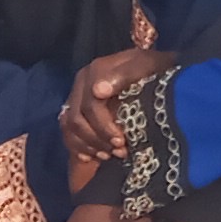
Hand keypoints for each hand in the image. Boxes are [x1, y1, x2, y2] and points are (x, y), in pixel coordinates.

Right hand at [63, 45, 174, 171]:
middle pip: (77, 119)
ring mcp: (76, 96)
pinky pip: (67, 132)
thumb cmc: (153, 70)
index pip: (90, 105)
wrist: (153, 70)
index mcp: (96, 70)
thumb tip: (98, 91)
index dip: (103, 126)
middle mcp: (82, 82)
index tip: (121, 141)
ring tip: (110, 155)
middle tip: (119, 151)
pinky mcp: (74, 109)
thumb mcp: (148, 65)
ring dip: (89, 145)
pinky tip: (96, 156)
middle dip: (97, 139)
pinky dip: (79, 147)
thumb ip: (126, 74)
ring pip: (70, 127)